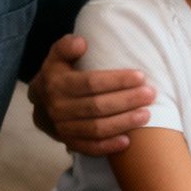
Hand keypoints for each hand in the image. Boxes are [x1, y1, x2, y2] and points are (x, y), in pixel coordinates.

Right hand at [27, 34, 152, 156]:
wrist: (40, 104)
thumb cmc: (57, 75)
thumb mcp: (57, 56)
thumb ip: (67, 46)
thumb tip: (81, 43)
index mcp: (57, 84)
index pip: (91, 83)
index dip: (117, 81)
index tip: (140, 77)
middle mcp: (58, 108)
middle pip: (98, 106)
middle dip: (127, 101)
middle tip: (150, 95)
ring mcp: (63, 128)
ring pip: (96, 128)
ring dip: (123, 123)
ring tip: (146, 115)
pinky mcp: (69, 143)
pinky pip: (89, 147)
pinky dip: (108, 146)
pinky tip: (127, 141)